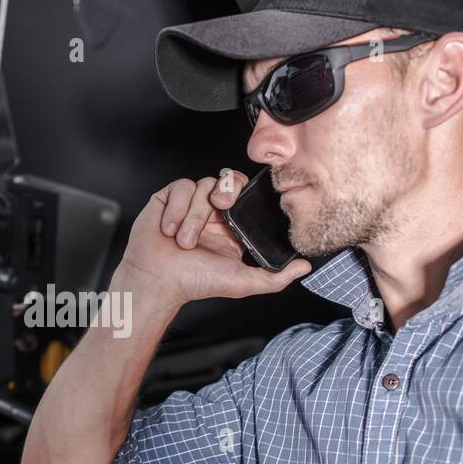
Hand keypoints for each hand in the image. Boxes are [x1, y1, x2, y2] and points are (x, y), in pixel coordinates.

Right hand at [116, 169, 311, 307]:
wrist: (157, 281)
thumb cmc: (194, 283)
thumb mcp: (243, 282)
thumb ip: (276, 277)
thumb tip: (305, 267)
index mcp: (230, 226)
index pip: (245, 194)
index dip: (244, 193)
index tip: (238, 206)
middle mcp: (211, 212)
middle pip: (227, 180)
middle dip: (225, 191)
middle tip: (219, 206)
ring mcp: (189, 204)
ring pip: (202, 186)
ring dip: (194, 215)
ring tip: (185, 241)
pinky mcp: (167, 199)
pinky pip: (180, 187)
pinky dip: (176, 209)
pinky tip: (170, 230)